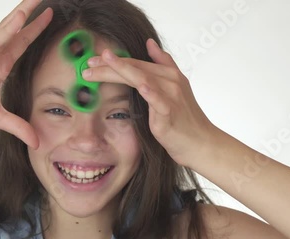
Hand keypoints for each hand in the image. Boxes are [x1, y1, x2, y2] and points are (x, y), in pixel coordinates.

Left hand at [81, 39, 216, 165]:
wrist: (201, 143)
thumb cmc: (184, 119)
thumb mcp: (175, 87)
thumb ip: (163, 63)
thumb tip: (150, 43)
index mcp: (169, 74)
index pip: (136, 63)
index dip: (114, 61)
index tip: (93, 61)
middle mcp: (171, 81)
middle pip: (135, 68)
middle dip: (109, 65)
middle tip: (88, 64)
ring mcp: (171, 96)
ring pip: (142, 78)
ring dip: (121, 70)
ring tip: (103, 64)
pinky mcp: (170, 114)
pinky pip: (158, 100)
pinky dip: (151, 92)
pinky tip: (140, 86)